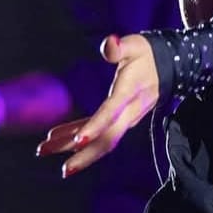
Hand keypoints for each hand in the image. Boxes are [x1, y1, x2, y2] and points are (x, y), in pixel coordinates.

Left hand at [36, 34, 159, 176]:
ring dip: (73, 147)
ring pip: (101, 139)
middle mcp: (129, 111)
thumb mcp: (135, 45)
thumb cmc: (148, 54)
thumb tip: (109, 42)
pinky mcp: (120, 118)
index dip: (96, 126)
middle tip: (64, 170)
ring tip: (44, 150)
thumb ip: (119, 47)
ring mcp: (125, 118)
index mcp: (130, 92)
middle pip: (108, 138)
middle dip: (85, 154)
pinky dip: (76, 135)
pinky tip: (56, 138)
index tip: (79, 140)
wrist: (169, 66)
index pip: (112, 112)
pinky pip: (97, 131)